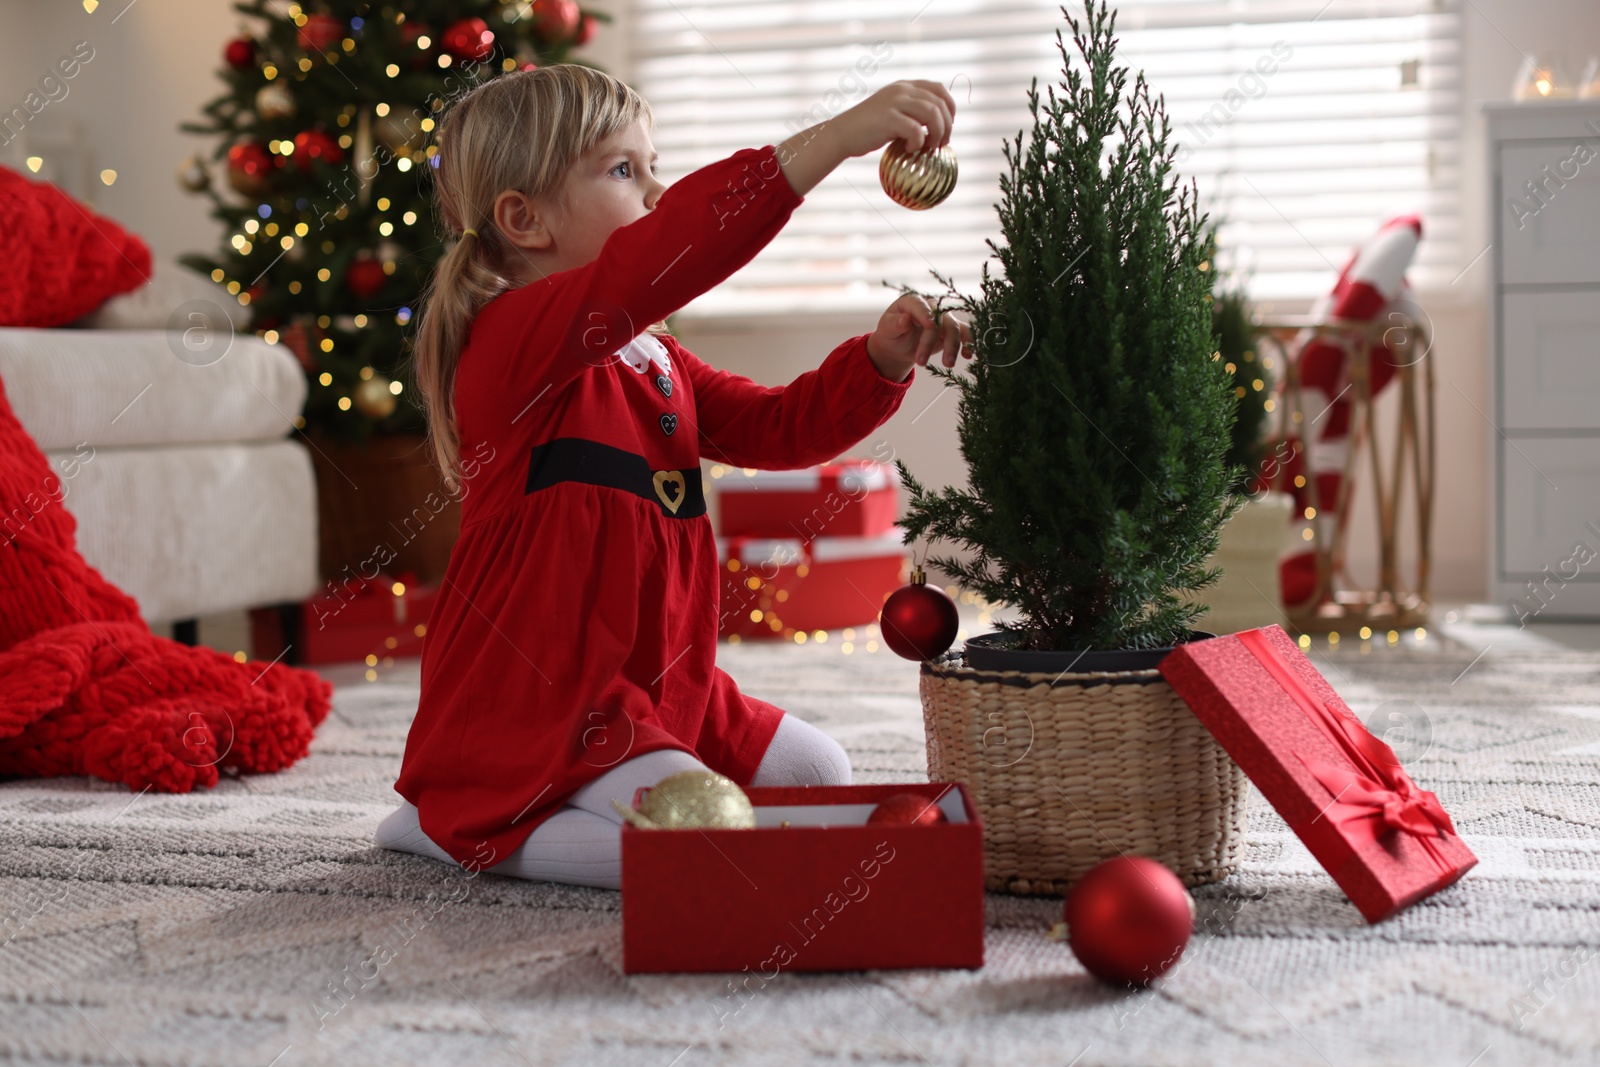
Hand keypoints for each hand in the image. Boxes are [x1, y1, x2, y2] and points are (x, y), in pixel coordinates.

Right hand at [777, 79, 955, 196]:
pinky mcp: (888, 118)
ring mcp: (895, 102)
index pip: (939, 89)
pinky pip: (916, 130)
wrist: (842, 134)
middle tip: (940, 144)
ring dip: (937, 134)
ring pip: (932, 114)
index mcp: (905, 86)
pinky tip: (909, 149)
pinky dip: (918, 143)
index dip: (950, 108)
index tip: (948, 126)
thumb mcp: (893, 113)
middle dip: (947, 126)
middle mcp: (902, 89)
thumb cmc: (869, 130)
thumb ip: (912, 112)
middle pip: (939, 103)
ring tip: (928, 147)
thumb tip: (940, 126)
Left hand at [866, 293, 973, 379]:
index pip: (920, 305)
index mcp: (912, 302)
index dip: (926, 314)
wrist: (899, 345)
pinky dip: (968, 343)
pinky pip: (964, 334)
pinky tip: (968, 355)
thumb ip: (895, 324)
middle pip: (938, 320)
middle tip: (921, 362)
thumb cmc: (892, 334)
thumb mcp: (887, 330)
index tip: (930, 325)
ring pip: (954, 328)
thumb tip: (905, 319)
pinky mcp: (951, 330)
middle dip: (931, 342)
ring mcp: (943, 318)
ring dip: (952, 346)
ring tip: (947, 364)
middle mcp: (931, 307)